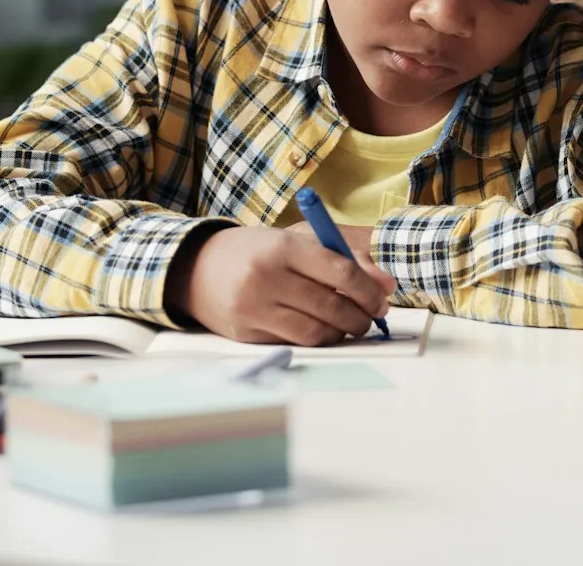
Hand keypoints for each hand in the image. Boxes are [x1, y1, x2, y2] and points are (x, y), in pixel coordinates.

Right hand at [172, 225, 395, 345]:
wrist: (196, 269)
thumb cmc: (258, 251)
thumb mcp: (296, 241)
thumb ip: (344, 256)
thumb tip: (386, 285)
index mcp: (284, 247)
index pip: (341, 270)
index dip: (369, 290)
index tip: (383, 299)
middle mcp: (267, 277)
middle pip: (331, 305)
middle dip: (361, 316)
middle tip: (372, 317)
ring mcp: (253, 308)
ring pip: (315, 332)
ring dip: (342, 333)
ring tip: (349, 325)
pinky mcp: (245, 334)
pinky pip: (293, 342)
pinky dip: (316, 339)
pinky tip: (322, 330)